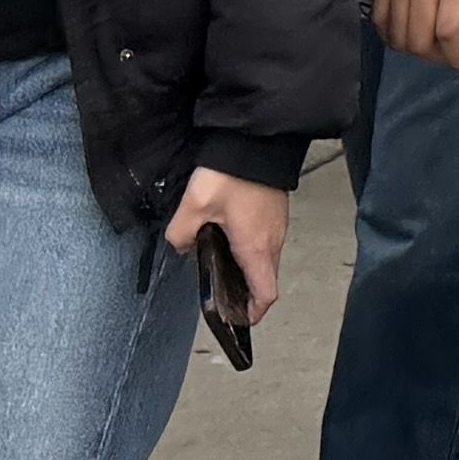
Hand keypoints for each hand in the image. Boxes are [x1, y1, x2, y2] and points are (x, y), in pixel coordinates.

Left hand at [166, 166, 294, 319]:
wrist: (255, 140)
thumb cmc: (231, 173)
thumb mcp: (193, 206)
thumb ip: (181, 234)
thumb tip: (183, 246)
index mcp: (256, 248)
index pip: (265, 295)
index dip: (252, 313)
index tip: (237, 319)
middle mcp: (273, 241)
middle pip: (265, 280)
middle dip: (245, 293)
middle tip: (220, 293)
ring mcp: (278, 226)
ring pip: (266, 260)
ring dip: (247, 269)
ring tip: (219, 264)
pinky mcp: (276, 212)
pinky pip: (266, 241)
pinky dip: (250, 249)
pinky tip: (227, 236)